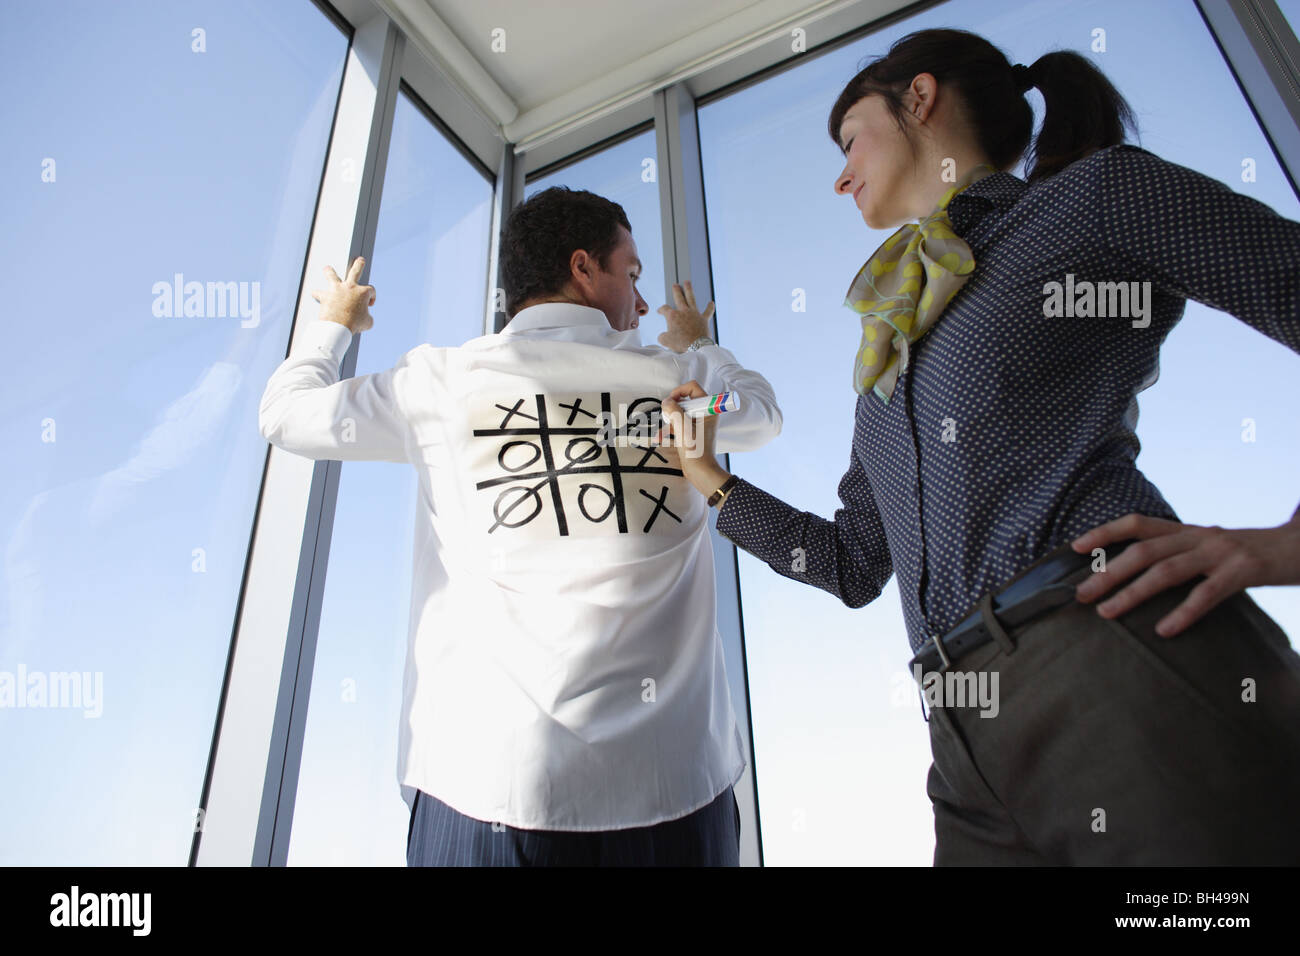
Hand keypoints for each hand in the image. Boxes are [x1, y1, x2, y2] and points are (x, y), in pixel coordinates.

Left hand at [310, 256, 374, 333]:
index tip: (369, 304)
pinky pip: (319, 293)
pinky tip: (314, 293)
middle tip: (360, 260)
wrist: (338, 327)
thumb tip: (365, 318)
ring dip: (330, 271)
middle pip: (355, 271)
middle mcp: (350, 287)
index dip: (372, 297)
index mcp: (363, 292)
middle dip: (359, 264)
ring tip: (327, 268)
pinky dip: (317, 293)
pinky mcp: (325, 296)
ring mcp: (337, 290)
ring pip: (332, 276)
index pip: (371, 290)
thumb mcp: (367, 322)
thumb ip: (368, 317)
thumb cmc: (354, 324)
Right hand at [657, 281, 713, 351]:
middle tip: (675, 285)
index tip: (660, 311)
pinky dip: (710, 307)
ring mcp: (694, 314)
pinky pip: (708, 311)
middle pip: (679, 297)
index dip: (661, 309)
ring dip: (689, 290)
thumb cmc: (681, 344)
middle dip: (676, 290)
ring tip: (687, 283)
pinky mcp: (704, 319)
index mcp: (673, 316)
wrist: (696, 347)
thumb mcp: (665, 341)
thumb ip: (662, 336)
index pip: (665, 309)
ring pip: (691, 298)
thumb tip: (663, 336)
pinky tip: (711, 303)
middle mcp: (684, 311)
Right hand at [659, 381, 730, 497]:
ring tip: (660, 433)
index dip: (679, 391)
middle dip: (671, 410)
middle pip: (684, 401)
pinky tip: (660, 438)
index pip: (693, 388)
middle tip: (666, 418)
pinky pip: (678, 425)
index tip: (670, 401)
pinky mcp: (692, 433)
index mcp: (708, 409)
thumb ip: (674, 410)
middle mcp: (704, 414)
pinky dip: (669, 430)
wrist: (701, 472)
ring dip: (667, 422)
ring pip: (679, 414)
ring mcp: (698, 424)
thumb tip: (666, 401)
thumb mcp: (682, 427)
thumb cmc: (696, 450)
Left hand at [1071, 512, 1299, 636]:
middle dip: (1107, 572)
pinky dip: (1182, 612)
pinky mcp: (1244, 572)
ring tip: (1107, 612)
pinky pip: (1207, 594)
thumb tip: (1140, 575)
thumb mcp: (1211, 548)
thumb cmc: (1251, 555)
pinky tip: (1164, 630)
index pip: (1137, 524)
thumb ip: (1180, 556)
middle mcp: (1199, 536)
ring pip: (1166, 571)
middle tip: (1080, 594)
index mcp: (1188, 531)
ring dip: (1132, 592)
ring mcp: (1221, 552)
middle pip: (1143, 551)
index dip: (1104, 532)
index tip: (1075, 547)